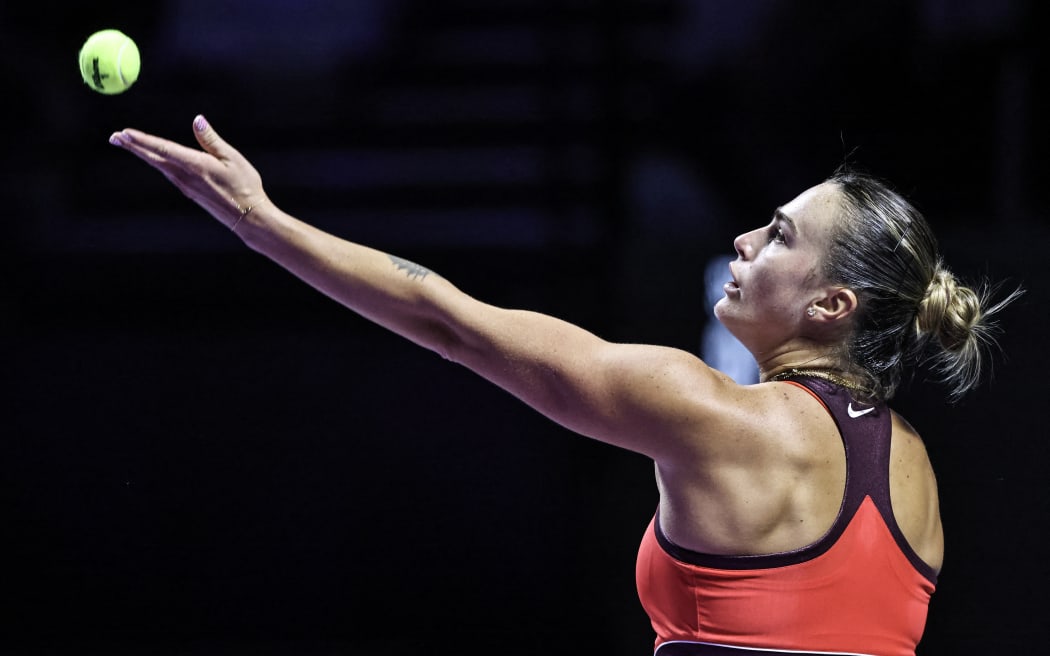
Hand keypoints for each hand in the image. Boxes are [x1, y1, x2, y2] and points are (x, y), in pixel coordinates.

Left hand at [109, 115, 269, 231]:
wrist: (248, 217)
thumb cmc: (245, 186)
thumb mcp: (232, 158)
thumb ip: (211, 140)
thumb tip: (197, 119)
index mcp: (196, 165)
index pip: (163, 149)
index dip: (142, 140)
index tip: (124, 133)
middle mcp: (185, 177)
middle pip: (153, 158)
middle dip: (133, 147)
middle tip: (114, 137)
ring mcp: (186, 186)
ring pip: (159, 166)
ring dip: (142, 153)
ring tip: (127, 143)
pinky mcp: (189, 191)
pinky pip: (168, 173)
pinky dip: (156, 162)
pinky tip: (153, 158)